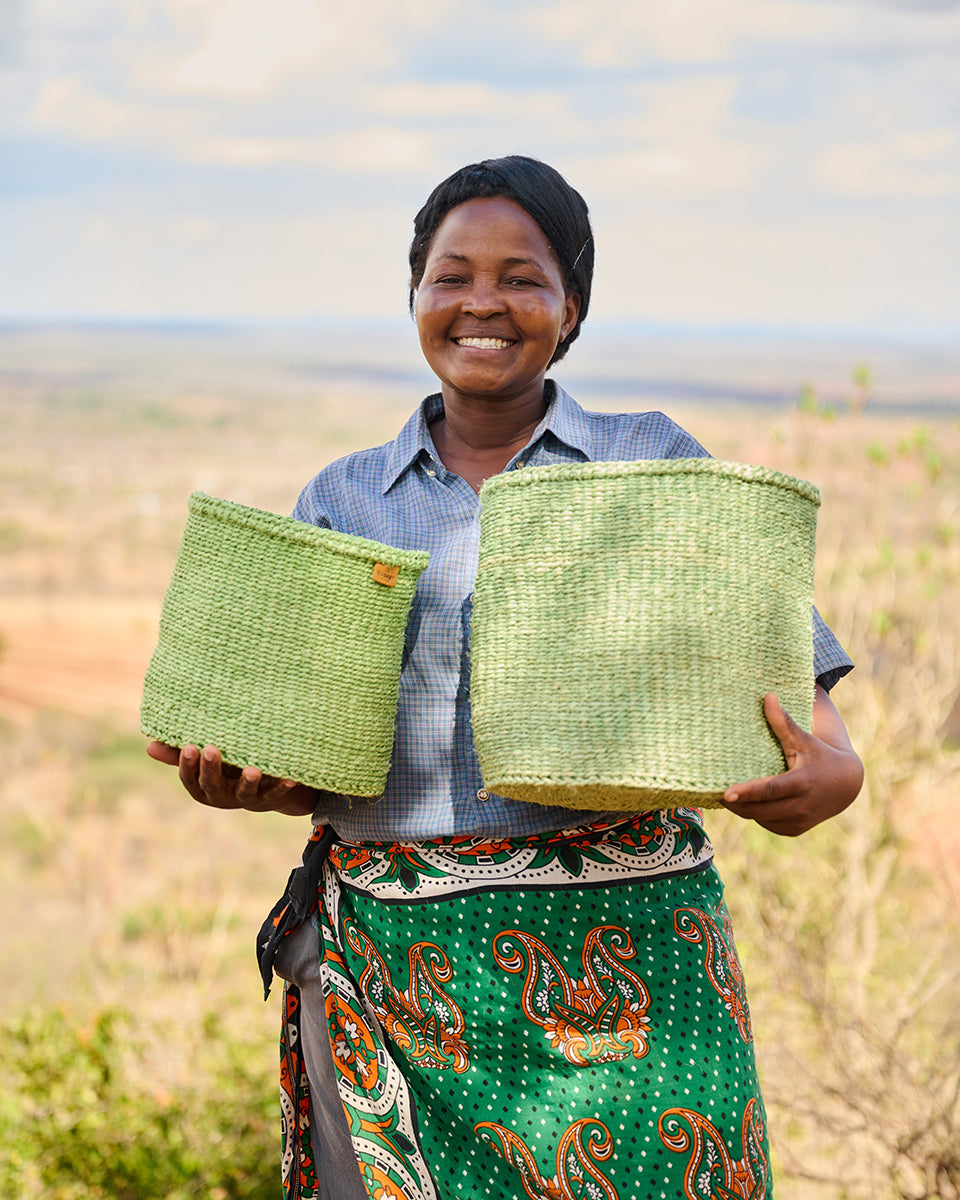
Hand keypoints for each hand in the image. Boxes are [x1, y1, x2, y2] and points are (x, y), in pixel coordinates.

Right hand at [145, 741, 317, 815]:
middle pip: (212, 786)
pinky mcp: (268, 797)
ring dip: (247, 782)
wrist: (260, 786)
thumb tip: (149, 746)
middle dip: (211, 769)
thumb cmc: (225, 766)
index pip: (189, 778)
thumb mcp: (203, 760)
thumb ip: (179, 754)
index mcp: (202, 787)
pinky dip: (282, 786)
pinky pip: (274, 793)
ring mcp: (245, 798)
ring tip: (252, 770)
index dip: (187, 764)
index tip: (189, 746)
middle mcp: (221, 796)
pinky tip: (291, 778)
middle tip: (211, 749)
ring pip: (244, 794)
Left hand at [721, 687, 863, 836]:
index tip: (725, 793)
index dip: (746, 792)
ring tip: (727, 795)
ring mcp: (798, 822)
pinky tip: (747, 802)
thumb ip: (783, 722)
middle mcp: (800, 806)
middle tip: (713, 790)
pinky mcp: (794, 830)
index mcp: (801, 783)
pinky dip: (756, 815)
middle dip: (735, 803)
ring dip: (743, 808)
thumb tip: (768, 695)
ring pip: (759, 819)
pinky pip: (767, 824)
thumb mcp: (803, 739)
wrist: (846, 784)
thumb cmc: (819, 755)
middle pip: (758, 809)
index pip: (769, 790)